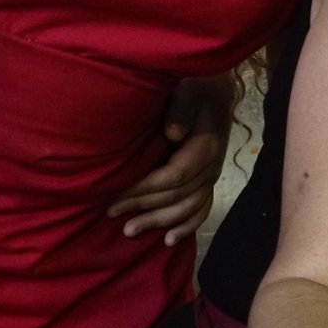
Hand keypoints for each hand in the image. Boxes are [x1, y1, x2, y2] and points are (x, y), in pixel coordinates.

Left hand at [105, 75, 233, 243]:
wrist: (216, 89)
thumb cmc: (196, 87)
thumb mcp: (189, 89)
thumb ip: (181, 109)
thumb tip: (171, 133)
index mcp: (206, 145)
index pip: (174, 175)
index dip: (144, 187)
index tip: (116, 193)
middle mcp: (211, 166)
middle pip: (178, 196)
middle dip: (144, 207)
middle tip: (111, 213)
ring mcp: (212, 176)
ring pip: (188, 208)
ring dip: (159, 221)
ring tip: (131, 230)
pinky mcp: (209, 180)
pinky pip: (202, 209)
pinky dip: (186, 226)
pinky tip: (169, 240)